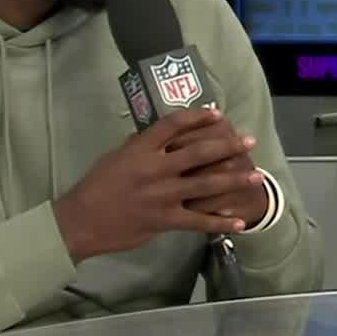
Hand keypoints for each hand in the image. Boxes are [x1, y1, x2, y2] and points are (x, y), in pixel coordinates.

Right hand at [53, 108, 253, 263]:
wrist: (80, 220)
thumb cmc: (96, 186)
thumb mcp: (116, 156)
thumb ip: (140, 146)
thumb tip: (159, 133)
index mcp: (141, 148)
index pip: (173, 124)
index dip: (197, 117)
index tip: (216, 113)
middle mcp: (155, 168)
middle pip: (199, 152)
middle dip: (228, 146)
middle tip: (249, 142)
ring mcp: (162, 195)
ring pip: (206, 185)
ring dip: (234, 180)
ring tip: (256, 177)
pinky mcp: (164, 219)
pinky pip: (198, 221)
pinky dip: (220, 222)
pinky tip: (238, 221)